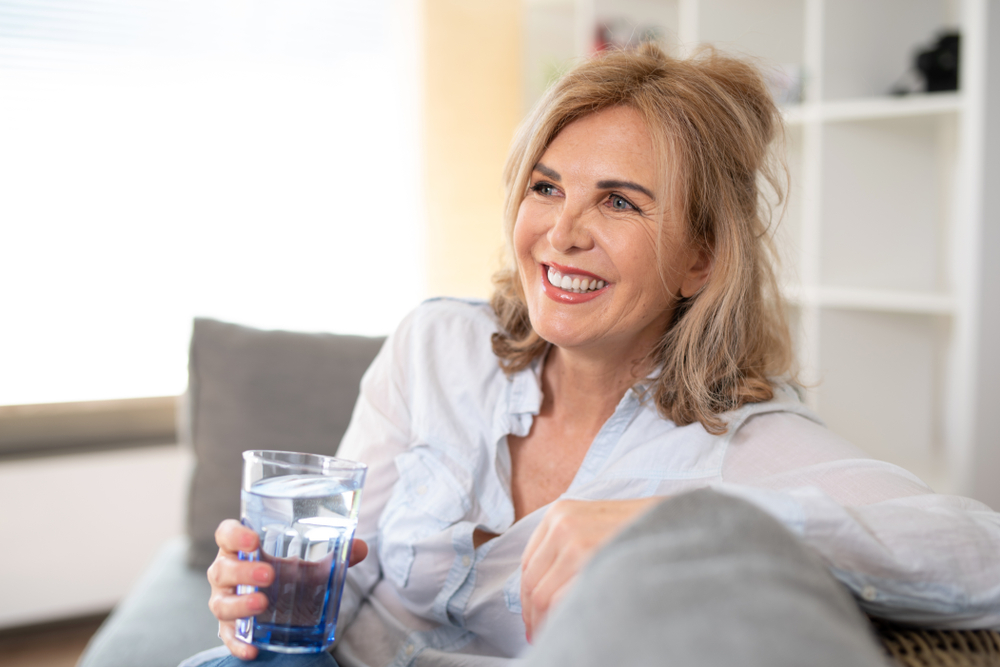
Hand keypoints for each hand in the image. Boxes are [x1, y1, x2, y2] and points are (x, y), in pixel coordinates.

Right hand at [207, 519, 368, 659]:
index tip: (253, 539)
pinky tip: (253, 648)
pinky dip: (238, 643)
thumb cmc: (286, 576)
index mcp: (242, 550)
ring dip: (239, 604)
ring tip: (262, 603)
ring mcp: (226, 601)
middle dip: (243, 571)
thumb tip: (361, 547)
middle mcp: (227, 574)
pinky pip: (229, 637)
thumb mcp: (308, 566)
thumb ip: (333, 557)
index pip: (226, 534)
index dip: (235, 534)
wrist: (277, 606)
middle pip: (222, 569)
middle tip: (269, 574)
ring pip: (220, 603)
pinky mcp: (230, 629)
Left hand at [520, 497, 660, 641]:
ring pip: (543, 597)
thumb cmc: (639, 530)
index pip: (528, 564)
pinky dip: (561, 621)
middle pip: (532, 583)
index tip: (531, 616)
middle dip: (533, 614)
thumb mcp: (595, 523)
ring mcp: (575, 543)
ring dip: (545, 622)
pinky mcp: (590, 561)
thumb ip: (568, 544)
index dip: (527, 596)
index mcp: (559, 513)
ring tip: (555, 637)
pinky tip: (571, 631)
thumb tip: (542, 588)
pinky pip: (561, 602)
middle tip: (539, 635)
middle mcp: (562, 524)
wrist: (677, 525)